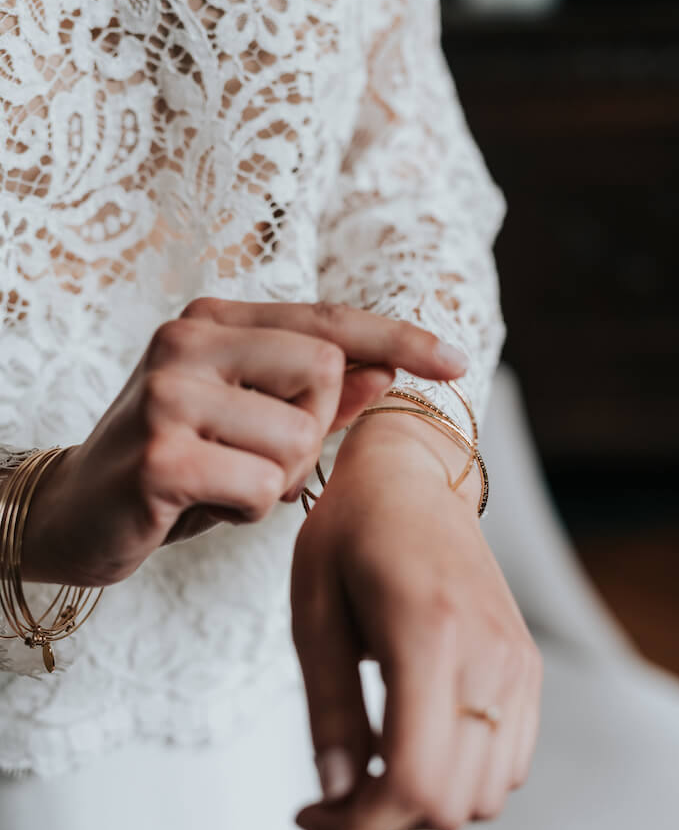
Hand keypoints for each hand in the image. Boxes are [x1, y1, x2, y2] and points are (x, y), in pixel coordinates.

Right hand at [20, 300, 467, 586]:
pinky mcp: (161, 455)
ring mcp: (170, 393)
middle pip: (324, 372)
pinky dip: (246, 510)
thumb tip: (386, 373)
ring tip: (225, 484)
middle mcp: (187, 340)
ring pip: (298, 438)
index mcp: (212, 321)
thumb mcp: (245, 421)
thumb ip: (314, 395)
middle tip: (260, 459)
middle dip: (314, 431)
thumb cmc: (171, 463)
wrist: (70, 511)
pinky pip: (261, 489)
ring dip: (278, 479)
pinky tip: (201, 506)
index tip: (457, 361)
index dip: (397, 336)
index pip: (327, 318)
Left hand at [291, 412, 542, 829]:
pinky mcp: (526, 665)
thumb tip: (335, 794)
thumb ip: (329, 709)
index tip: (309, 813)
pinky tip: (415, 739)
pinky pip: (509, 762)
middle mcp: (490, 656)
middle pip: (453, 804)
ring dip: (425, 802)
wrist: (412, 477)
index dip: (356, 825)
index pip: (413, 781)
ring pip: (487, 796)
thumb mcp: (314, 613)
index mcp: (428, 634)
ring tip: (373, 761)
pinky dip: (461, 777)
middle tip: (335, 784)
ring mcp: (517, 663)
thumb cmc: (350, 531)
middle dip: (384, 817)